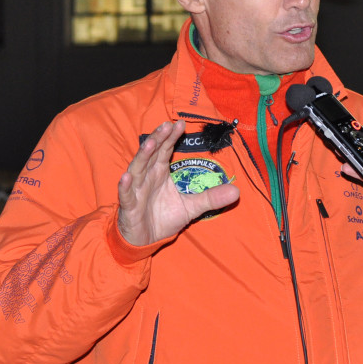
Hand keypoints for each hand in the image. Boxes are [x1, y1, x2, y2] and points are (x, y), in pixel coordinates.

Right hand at [117, 120, 239, 245]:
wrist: (145, 240)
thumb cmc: (164, 218)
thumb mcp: (192, 207)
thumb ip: (211, 197)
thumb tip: (237, 191)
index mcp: (159, 173)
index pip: (165, 150)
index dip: (171, 137)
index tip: (181, 123)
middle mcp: (146, 177)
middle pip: (151, 154)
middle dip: (158, 139)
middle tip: (167, 125)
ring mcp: (136, 190)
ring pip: (137, 169)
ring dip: (143, 156)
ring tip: (150, 144)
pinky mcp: (129, 206)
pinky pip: (126, 195)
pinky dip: (125, 186)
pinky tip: (126, 177)